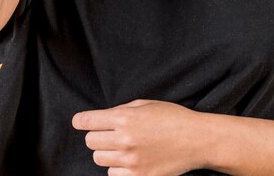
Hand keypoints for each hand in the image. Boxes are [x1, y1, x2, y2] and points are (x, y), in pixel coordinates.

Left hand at [72, 98, 203, 174]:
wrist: (195, 140)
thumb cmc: (172, 117)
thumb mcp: (146, 104)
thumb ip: (122, 110)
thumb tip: (104, 118)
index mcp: (125, 118)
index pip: (89, 121)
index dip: (80, 120)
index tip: (78, 121)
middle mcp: (125, 140)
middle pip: (91, 142)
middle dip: (97, 136)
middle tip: (110, 133)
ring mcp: (130, 161)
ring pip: (99, 159)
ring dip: (107, 152)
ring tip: (123, 146)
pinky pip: (113, 174)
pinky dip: (118, 168)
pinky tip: (131, 159)